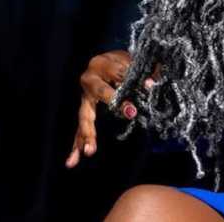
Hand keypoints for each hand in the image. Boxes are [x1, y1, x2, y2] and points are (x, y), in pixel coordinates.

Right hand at [64, 49, 159, 167]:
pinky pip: (79, 129)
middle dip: (115, 101)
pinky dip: (76, 145)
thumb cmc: (123, 63)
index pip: (119, 72)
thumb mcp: (134, 64)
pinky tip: (72, 161)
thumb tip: (151, 84)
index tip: (149, 86)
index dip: (134, 79)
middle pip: (101, 92)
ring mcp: (84, 97)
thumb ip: (144, 73)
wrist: (107, 62)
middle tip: (130, 113)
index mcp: (102, 64)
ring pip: (85, 115)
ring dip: (88, 133)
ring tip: (89, 151)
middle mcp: (89, 79)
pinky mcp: (84, 110)